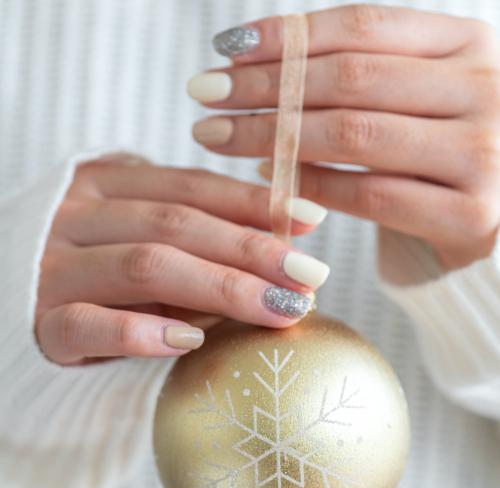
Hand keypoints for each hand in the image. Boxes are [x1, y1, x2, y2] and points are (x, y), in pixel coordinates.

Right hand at [36, 156, 329, 364]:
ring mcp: (52, 268)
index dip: (252, 203)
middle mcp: (76, 217)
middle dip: (251, 249)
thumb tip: (287, 242)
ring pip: (145, 265)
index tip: (312, 220)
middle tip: (311, 275)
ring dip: (220, 287)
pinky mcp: (40, 323)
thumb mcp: (139, 245)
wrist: (10, 314)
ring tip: (279, 309)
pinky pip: (88, 323)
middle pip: (176, 223)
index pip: (189, 187)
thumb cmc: (95, 281)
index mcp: (104, 186)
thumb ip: (195, 241)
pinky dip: (140, 331)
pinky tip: (190, 339)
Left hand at [189, 4, 499, 269]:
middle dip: (267, 86)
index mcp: (469, 44)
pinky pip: (371, 197)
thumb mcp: (422, 97)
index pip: (363, 26)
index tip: (226, 49)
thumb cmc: (445, 157)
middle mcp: (483, 89)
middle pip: (351, 78)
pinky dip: (313, 186)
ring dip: (275, 135)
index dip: (288, 36)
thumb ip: (369, 75)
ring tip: (222, 135)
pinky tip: (271, 179)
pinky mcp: (471, 215)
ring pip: (356, 135)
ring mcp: (482, 153)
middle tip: (206, 95)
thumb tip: (263, 62)